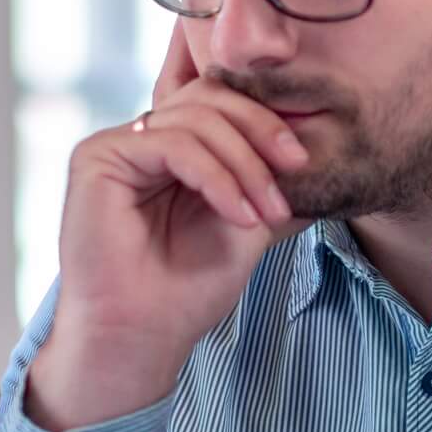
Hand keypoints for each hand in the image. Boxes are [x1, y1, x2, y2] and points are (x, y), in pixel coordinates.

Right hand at [26, 27, 308, 431]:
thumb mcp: (250, 224)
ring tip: (266, 213)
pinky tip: (238, 216)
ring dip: (245, 165)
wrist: (143, 335)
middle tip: (296, 170)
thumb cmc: (188, 290)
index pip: (223, 101)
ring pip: (198, 119)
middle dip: (262, 131)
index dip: (266, 120)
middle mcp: (143, 138)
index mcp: (175, 148)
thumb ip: (273, 183)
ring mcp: (118, 144)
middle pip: (212, 95)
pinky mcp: (98, 156)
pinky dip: (216, 178)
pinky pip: (173, 144)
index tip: (304, 162)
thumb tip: (334, 155)